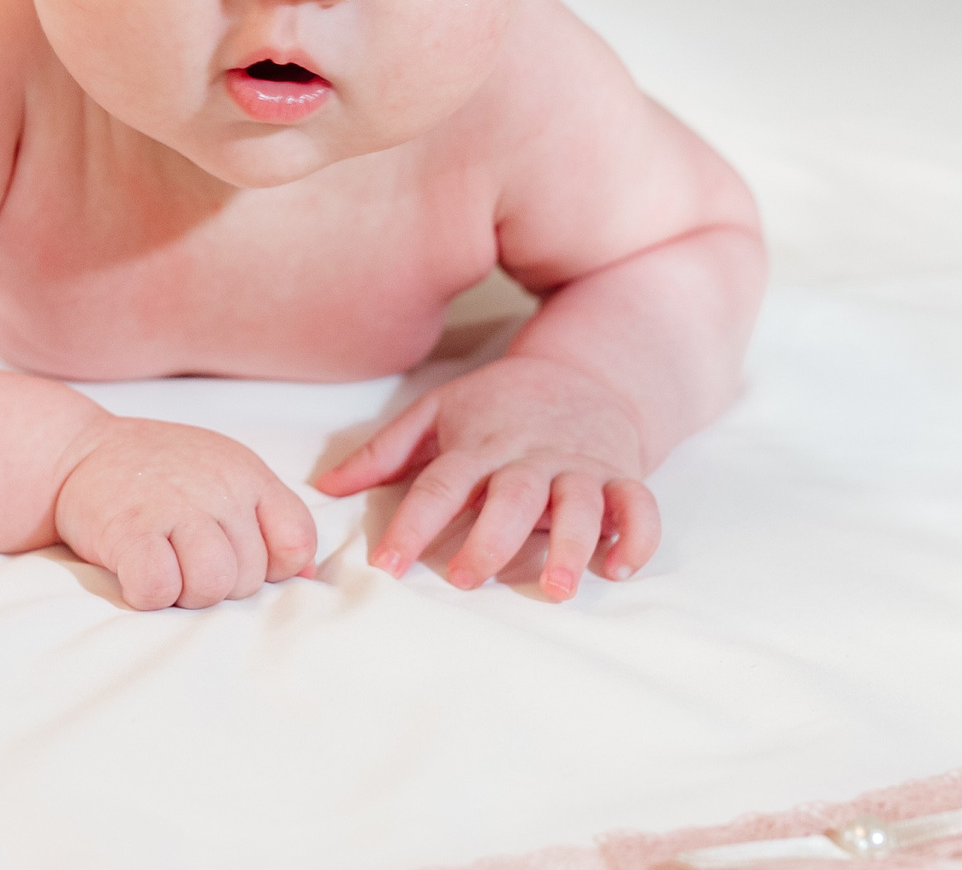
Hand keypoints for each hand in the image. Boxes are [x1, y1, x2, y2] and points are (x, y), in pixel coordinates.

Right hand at [53, 417, 316, 609]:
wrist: (78, 451)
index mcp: (247, 475)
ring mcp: (173, 507)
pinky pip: (158, 588)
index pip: (296, 543)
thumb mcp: (225, 474)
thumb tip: (308, 576)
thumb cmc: (158, 473)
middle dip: (219, 583)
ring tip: (164, 568)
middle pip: (249, 578)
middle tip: (183, 558)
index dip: (271, 568)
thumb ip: (270, 517)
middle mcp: (217, 489)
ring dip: (186, 593)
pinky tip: (136, 574)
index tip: (236, 558)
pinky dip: (148, 594)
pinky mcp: (128, 529)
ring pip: (211, 587)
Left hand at [312, 356, 659, 600]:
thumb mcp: (436, 412)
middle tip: (465, 580)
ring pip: (579, 504)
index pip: (440, 486)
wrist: (580, 372)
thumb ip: (382, 453)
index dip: (413, 526)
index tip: (388, 566)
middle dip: (490, 540)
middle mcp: (530, 458)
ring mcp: (580, 466)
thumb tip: (322, 487)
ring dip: (571, 546)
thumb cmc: (497, 404)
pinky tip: (619, 568)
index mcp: (479, 446)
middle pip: (511, 498)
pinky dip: (636, 536)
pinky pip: (638, 505)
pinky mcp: (622, 474)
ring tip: (556, 588)